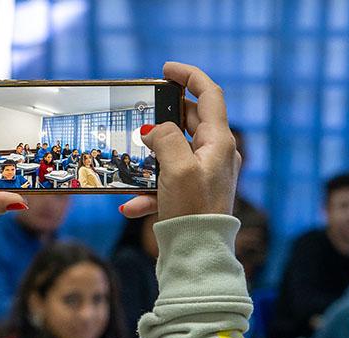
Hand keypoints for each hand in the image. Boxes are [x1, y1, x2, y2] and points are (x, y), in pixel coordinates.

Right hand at [119, 62, 240, 221]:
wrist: (197, 256)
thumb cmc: (192, 210)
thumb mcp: (176, 167)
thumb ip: (164, 138)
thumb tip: (154, 129)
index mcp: (218, 142)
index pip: (209, 95)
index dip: (189, 77)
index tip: (166, 71)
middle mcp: (215, 155)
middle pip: (190, 122)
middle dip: (164, 118)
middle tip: (142, 114)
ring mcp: (205, 176)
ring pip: (173, 155)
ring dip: (150, 160)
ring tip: (131, 165)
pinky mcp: (193, 196)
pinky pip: (167, 184)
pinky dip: (148, 191)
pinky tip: (130, 205)